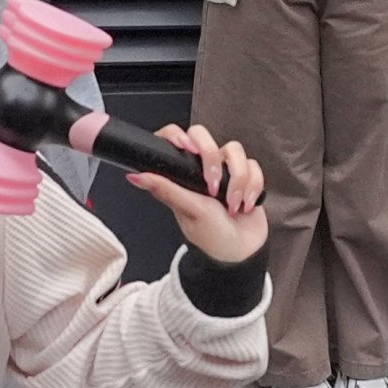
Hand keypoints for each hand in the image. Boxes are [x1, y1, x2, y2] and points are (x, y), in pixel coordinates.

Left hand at [120, 120, 267, 265]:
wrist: (242, 252)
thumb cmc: (211, 236)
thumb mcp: (188, 210)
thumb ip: (166, 190)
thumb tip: (134, 177)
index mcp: (182, 174)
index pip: (175, 138)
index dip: (179, 136)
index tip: (188, 149)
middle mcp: (202, 168)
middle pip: (204, 135)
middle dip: (214, 160)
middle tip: (214, 187)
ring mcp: (225, 170)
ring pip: (235, 151)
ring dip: (237, 180)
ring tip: (233, 205)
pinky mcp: (246, 176)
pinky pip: (253, 166)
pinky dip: (252, 186)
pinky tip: (246, 205)